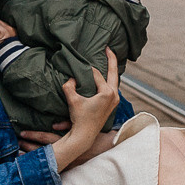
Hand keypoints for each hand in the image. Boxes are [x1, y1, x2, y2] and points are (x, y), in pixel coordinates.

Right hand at [51, 49, 120, 168]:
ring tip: (109, 59)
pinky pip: (113, 87)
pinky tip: (107, 75)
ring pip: (115, 80)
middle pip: (114, 72)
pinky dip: (110, 80)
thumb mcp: (73, 101)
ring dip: (111, 70)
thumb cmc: (79, 119)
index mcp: (107, 93)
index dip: (87, 70)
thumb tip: (70, 78)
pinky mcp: (112, 104)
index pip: (97, 75)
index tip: (81, 65)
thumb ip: (69, 87)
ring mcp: (115, 100)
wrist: (85, 136)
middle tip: (108, 48)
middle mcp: (114, 95)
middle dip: (111, 59)